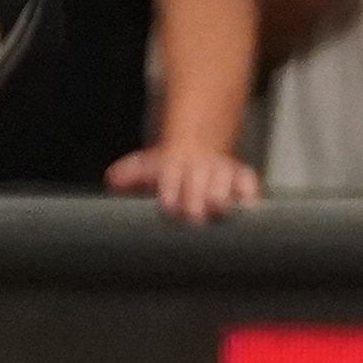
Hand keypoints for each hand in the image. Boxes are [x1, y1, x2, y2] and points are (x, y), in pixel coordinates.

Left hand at [109, 139, 263, 223]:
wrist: (198, 147)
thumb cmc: (170, 168)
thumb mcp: (147, 165)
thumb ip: (131, 173)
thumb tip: (113, 178)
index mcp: (176, 165)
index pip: (172, 177)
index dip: (171, 189)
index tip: (167, 204)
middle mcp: (200, 167)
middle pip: (199, 182)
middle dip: (196, 197)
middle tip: (193, 214)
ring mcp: (223, 171)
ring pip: (224, 182)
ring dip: (222, 195)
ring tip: (219, 210)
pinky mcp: (242, 176)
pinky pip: (249, 182)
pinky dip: (249, 193)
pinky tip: (248, 206)